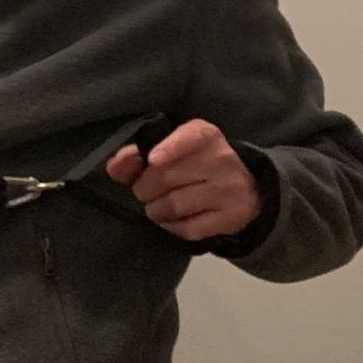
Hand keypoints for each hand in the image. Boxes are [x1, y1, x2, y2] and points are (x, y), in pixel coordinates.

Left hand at [106, 119, 261, 242]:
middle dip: (144, 187)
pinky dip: (170, 226)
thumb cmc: (199, 162)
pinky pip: (189, 228)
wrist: (247, 188)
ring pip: (175, 205)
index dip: (169, 148)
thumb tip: (114, 168)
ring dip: (154, 209)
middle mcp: (220, 160)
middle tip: (142, 190)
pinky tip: (169, 219)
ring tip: (154, 205)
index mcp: (206, 135)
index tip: (153, 159)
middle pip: (168, 176)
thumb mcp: (175, 147)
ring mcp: (227, 191)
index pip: (189, 137)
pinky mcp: (229, 219)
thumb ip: (140, 153)